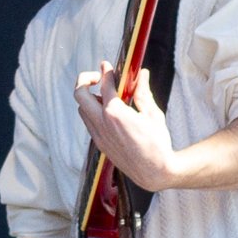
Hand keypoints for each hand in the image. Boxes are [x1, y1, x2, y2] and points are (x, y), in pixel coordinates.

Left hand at [74, 60, 176, 193]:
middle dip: (86, 80)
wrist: (154, 172)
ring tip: (106, 95)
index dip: (105, 72)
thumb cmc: (157, 143)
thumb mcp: (153, 114)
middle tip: (99, 77)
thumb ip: (143, 92)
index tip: (107, 65)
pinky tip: (109, 112)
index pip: (104, 85)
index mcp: (115, 113)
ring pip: (82, 109)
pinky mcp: (100, 144)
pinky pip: (89, 123)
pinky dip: (93, 112)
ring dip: (89, 97)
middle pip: (79, 94)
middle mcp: (102, 124)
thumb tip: (142, 74)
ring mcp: (98, 135)